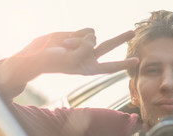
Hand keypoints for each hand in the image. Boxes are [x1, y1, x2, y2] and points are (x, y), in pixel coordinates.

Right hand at [0, 28, 138, 97]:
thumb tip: (94, 35)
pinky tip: (67, 40)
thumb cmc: (52, 62)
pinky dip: (76, 33)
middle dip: (120, 39)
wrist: (37, 55)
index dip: (123, 64)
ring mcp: (84, 45)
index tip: (136, 61)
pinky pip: (84, 30)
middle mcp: (89, 57)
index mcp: (89, 68)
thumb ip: (85, 48)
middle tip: (132, 32)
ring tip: (65, 47)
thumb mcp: (70, 60)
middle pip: (108, 46)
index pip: (110, 66)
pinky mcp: (78, 36)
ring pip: (91, 36)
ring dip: (78, 40)